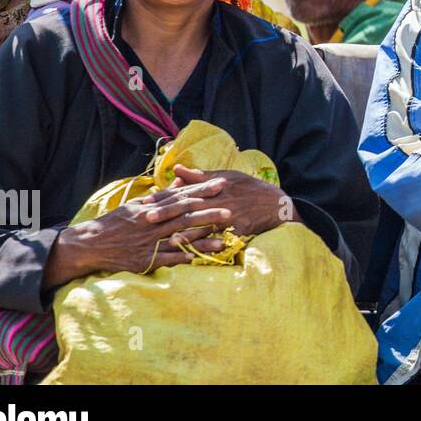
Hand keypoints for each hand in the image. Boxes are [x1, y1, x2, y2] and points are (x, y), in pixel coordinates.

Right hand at [45, 191, 231, 285]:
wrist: (90, 244)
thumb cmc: (116, 222)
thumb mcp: (136, 204)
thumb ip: (160, 196)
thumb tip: (180, 183)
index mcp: (151, 208)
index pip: (181, 196)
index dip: (202, 189)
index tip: (222, 183)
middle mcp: (151, 223)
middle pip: (185, 216)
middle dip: (208, 213)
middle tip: (231, 211)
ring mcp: (148, 242)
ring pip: (180, 239)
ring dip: (202, 240)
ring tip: (224, 241)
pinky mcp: (143, 260)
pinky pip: (165, 259)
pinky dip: (180, 258)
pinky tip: (197, 259)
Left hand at [144, 165, 294, 237]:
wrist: (274, 203)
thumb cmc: (248, 188)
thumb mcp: (226, 176)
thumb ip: (200, 175)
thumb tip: (176, 169)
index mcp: (213, 187)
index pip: (184, 192)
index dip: (164, 197)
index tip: (146, 202)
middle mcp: (218, 201)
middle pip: (189, 207)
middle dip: (167, 212)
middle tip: (146, 218)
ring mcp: (227, 217)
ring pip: (202, 225)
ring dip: (183, 232)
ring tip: (166, 238)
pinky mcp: (236, 230)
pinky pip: (218, 239)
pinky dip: (204, 245)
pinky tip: (194, 251)